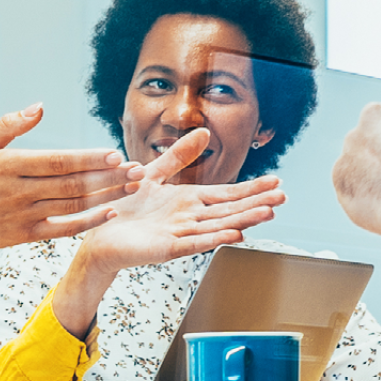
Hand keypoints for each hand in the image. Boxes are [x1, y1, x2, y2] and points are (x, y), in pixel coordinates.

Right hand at [0, 106, 140, 252]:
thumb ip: (9, 125)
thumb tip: (40, 106)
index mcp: (10, 166)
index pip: (58, 162)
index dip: (88, 159)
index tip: (114, 155)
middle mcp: (21, 192)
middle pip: (73, 183)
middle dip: (108, 177)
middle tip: (137, 170)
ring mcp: (26, 216)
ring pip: (74, 204)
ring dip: (106, 196)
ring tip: (132, 186)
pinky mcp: (28, 235)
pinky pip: (65, 228)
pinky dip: (89, 221)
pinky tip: (110, 213)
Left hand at [70, 167, 283, 278]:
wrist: (96, 234)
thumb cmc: (123, 208)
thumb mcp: (154, 173)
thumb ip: (179, 156)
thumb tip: (204, 132)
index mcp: (188, 201)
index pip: (226, 194)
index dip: (251, 188)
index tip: (275, 182)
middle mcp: (188, 218)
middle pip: (229, 210)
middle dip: (256, 203)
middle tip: (283, 197)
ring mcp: (179, 234)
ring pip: (217, 226)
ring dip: (244, 220)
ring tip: (268, 213)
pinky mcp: (165, 248)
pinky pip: (193, 243)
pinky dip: (213, 239)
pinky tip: (234, 235)